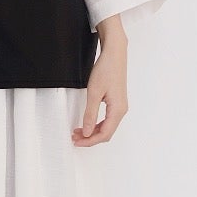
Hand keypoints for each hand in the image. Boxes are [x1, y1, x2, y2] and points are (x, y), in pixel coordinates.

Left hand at [71, 18, 128, 145]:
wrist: (114, 54)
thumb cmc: (106, 70)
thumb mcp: (93, 93)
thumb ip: (90, 114)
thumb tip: (87, 132)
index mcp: (118, 110)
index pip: (104, 134)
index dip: (90, 141)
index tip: (77, 141)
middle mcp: (121, 110)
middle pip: (106, 133)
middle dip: (90, 138)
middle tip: (74, 137)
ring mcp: (120, 106)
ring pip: (107, 127)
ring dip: (93, 131)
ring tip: (78, 131)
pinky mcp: (116, 102)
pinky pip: (108, 119)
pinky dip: (97, 124)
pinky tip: (87, 122)